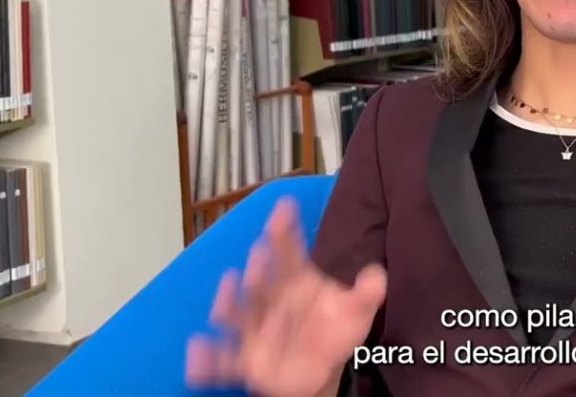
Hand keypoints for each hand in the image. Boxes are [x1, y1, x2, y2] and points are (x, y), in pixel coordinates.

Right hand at [185, 197, 387, 396]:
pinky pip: (223, 361)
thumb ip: (365, 294)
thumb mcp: (355, 312)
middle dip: (260, 268)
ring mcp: (254, 330)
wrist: (319, 370)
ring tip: (229, 288)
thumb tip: (378, 275)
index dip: (286, 230)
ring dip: (230, 302)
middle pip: (262, 282)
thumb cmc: (332, 331)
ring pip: (238, 315)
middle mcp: (270, 301)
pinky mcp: (244, 361)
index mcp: (295, 282)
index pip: (289, 252)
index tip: (284, 207)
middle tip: (261, 253)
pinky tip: (197, 350)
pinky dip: (207, 359)